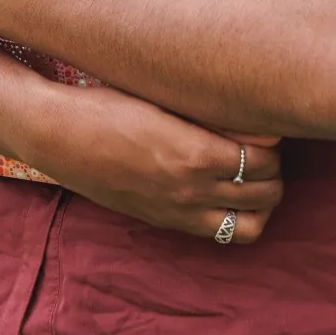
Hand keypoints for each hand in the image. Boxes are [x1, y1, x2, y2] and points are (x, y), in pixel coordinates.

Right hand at [30, 82, 283, 243]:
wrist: (61, 135)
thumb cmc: (112, 104)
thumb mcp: (167, 100)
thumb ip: (214, 115)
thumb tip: (260, 125)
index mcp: (197, 153)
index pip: (264, 159)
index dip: (274, 144)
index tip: (267, 127)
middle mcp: (193, 189)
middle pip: (265, 193)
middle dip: (273, 172)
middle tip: (263, 150)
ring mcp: (178, 211)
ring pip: (249, 226)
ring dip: (260, 202)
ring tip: (252, 177)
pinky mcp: (163, 221)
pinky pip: (218, 234)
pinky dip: (233, 218)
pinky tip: (225, 193)